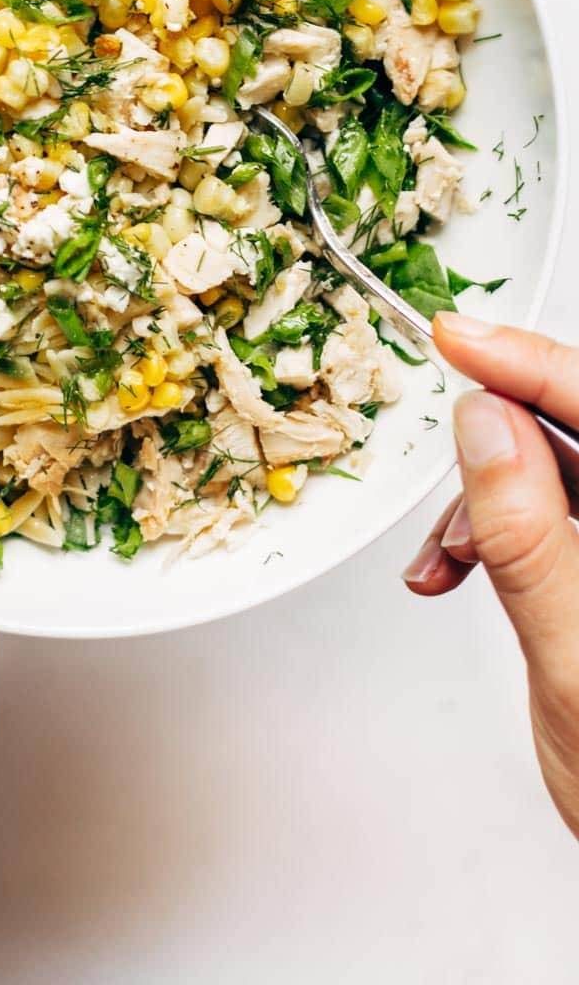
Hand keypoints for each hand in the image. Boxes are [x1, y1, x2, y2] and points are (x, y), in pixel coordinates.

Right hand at [403, 313, 578, 839]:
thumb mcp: (577, 668)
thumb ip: (530, 540)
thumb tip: (487, 428)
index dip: (529, 361)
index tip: (458, 337)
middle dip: (498, 444)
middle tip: (441, 450)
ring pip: (566, 475)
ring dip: (492, 501)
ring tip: (446, 556)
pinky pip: (560, 518)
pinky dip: (503, 534)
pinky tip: (465, 566)